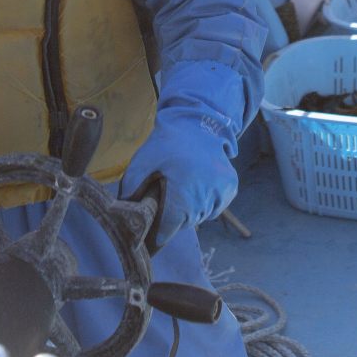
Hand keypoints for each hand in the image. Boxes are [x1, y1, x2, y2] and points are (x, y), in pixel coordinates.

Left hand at [118, 107, 237, 251]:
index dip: (160, 232)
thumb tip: (125, 215)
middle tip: (167, 200)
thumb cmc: (167, 144)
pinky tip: (198, 187)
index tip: (153, 233)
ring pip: (203, 216)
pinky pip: (217, 207)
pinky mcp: (231, 187)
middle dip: (175, 217)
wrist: (196, 123)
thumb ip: (130, 189)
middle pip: (186, 222)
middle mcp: (206, 194)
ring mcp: (222, 191)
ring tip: (183, 190)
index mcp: (183, 191)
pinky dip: (207, 203)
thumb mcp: (142, 163)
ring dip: (192, 210)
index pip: (171, 227)